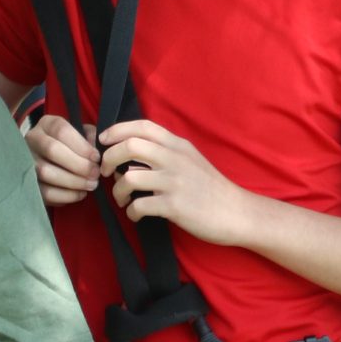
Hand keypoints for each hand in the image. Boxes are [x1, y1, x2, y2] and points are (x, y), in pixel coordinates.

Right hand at [24, 114, 99, 207]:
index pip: (61, 131)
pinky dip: (66, 195)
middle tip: (95, 174)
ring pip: (45, 172)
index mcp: (47, 124)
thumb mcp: (81, 134)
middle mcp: (32, 139)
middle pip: (52, 150)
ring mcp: (26, 161)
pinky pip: (44, 191)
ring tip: (91, 184)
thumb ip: (91, 138)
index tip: (96, 158)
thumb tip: (99, 151)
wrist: (51, 159)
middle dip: (78, 164)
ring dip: (73, 181)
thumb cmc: (71, 145)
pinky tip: (80, 193)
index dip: (81, 145)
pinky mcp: (28, 183)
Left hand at [100, 118, 257, 243]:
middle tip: (104, 173)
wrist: (237, 212)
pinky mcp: (174, 206)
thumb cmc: (210, 188)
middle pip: (129, 146)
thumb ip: (165, 153)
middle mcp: (175, 159)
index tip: (103, 141)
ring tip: (122, 200)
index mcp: (178, 145)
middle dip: (108, 159)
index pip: (142, 126)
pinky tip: (136, 215)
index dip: (117, 130)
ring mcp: (174, 182)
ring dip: (117, 191)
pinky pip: (139, 205)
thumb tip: (130, 157)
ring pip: (128, 178)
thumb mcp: (191, 160)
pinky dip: (131, 212)